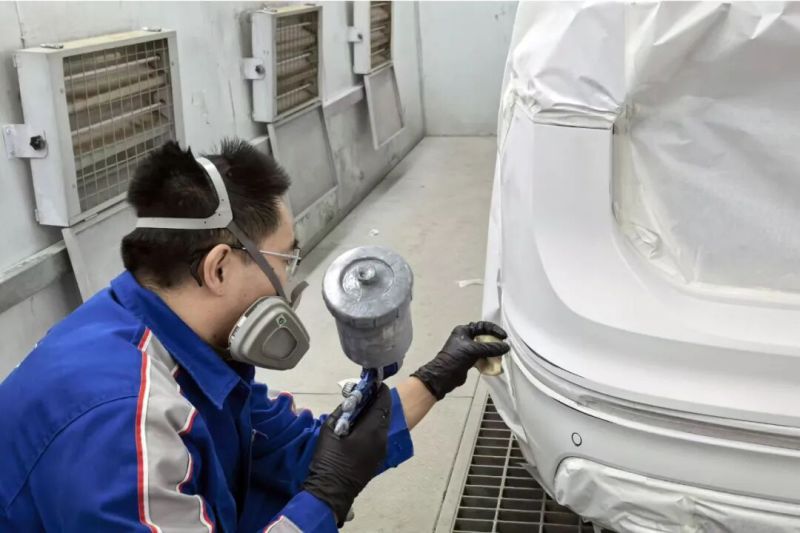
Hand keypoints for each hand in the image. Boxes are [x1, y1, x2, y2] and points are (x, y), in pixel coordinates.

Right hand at [303, 384, 391, 523]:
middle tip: (364, 393)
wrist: (330, 493)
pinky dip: (372, 426)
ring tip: (360, 408)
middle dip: (376, 401)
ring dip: (374, 415)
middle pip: (384, 414)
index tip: (373, 382)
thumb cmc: (328, 461)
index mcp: (372, 430)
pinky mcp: (377, 459)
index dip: (379, 390)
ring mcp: (381, 451)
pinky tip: (359, 425)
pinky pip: (378, 436)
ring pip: (382, 425)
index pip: (382, 403)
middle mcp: (382, 439)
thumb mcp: (329, 430)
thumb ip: (341, 412)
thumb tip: (350, 402)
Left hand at [411, 321, 509, 399]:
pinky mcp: (469, 360)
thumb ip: (491, 348)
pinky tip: (494, 365)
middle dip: (494, 342)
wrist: (443, 376)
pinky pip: (482, 358)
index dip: (494, 329)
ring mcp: (467, 349)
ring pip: (484, 349)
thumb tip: (506, 347)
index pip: (482, 326)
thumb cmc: (455, 358)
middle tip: (504, 347)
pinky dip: (488, 361)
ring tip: (501, 357)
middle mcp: (465, 338)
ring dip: (492, 353)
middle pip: (484, 337)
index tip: (504, 336)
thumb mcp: (474, 350)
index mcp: (464, 331)